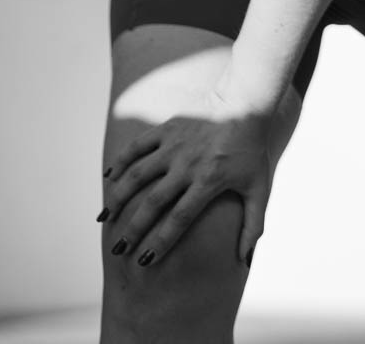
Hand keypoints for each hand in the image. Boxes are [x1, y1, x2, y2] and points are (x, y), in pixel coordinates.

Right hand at [100, 93, 278, 267]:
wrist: (247, 104)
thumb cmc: (252, 151)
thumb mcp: (260, 189)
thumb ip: (253, 225)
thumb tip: (244, 260)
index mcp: (209, 181)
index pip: (180, 219)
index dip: (161, 241)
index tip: (145, 260)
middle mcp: (188, 164)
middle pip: (153, 202)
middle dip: (133, 228)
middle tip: (119, 249)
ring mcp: (175, 145)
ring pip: (137, 175)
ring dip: (118, 198)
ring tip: (104, 218)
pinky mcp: (167, 128)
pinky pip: (137, 146)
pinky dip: (121, 161)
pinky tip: (109, 178)